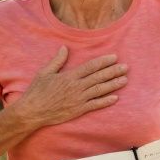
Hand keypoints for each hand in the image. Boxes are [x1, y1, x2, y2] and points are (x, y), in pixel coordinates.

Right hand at [11, 47, 126, 127]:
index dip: (104, 62)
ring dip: (113, 85)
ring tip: (125, 80)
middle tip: (126, 67)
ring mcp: (78, 99)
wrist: (33, 111)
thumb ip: (57, 61)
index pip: (91, 66)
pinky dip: (105, 101)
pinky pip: (95, 105)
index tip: (114, 58)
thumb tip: (64, 48)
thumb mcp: (45, 72)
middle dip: (113, 71)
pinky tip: (115, 98)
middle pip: (99, 77)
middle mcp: (76, 87)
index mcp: (69, 76)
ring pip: (100, 90)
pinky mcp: (78, 110)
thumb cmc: (37, 92)